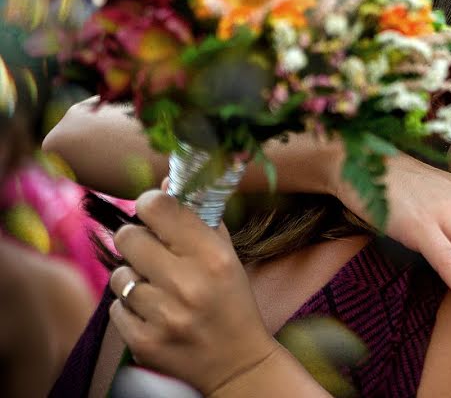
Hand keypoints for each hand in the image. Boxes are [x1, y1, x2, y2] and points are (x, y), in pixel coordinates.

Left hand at [108, 190, 277, 394]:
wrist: (237, 362)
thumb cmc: (232, 301)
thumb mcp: (227, 256)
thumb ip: (198, 220)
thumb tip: (165, 184)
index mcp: (213, 256)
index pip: (159, 207)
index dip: (150, 203)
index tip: (154, 210)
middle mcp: (188, 283)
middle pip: (127, 236)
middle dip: (136, 240)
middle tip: (150, 250)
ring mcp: (164, 315)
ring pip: (119, 274)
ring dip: (134, 277)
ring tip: (157, 288)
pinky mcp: (144, 341)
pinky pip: (116, 307)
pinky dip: (131, 307)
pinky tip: (154, 312)